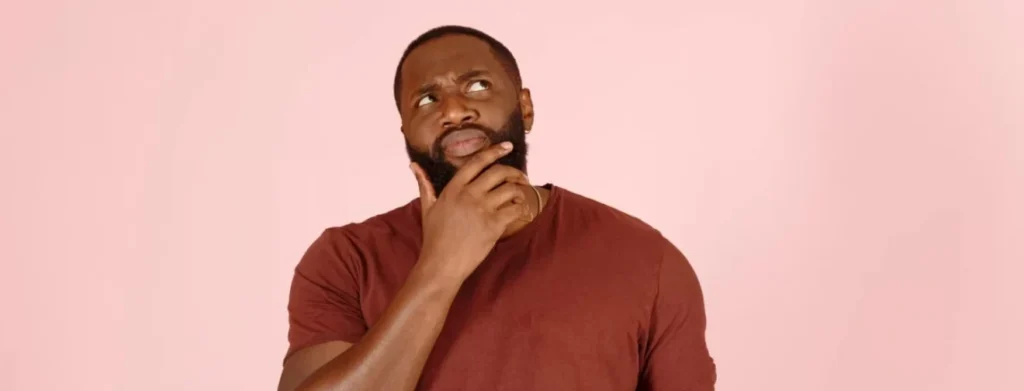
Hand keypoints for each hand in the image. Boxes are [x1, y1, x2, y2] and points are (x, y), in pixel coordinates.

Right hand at [410, 142, 531, 282]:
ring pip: (510, 190)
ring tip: (519, 197)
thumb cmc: (434, 238)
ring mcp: (482, 209)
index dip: (495, 151)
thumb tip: (413, 166)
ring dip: (519, 191)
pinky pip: (514, 209)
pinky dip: (521, 209)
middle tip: (521, 177)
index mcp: (454, 188)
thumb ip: (424, 184)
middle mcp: (469, 195)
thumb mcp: (427, 207)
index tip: (507, 146)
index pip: (477, 162)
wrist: (441, 265)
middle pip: (498, 172)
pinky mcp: (493, 225)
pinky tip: (519, 211)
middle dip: (514, 172)